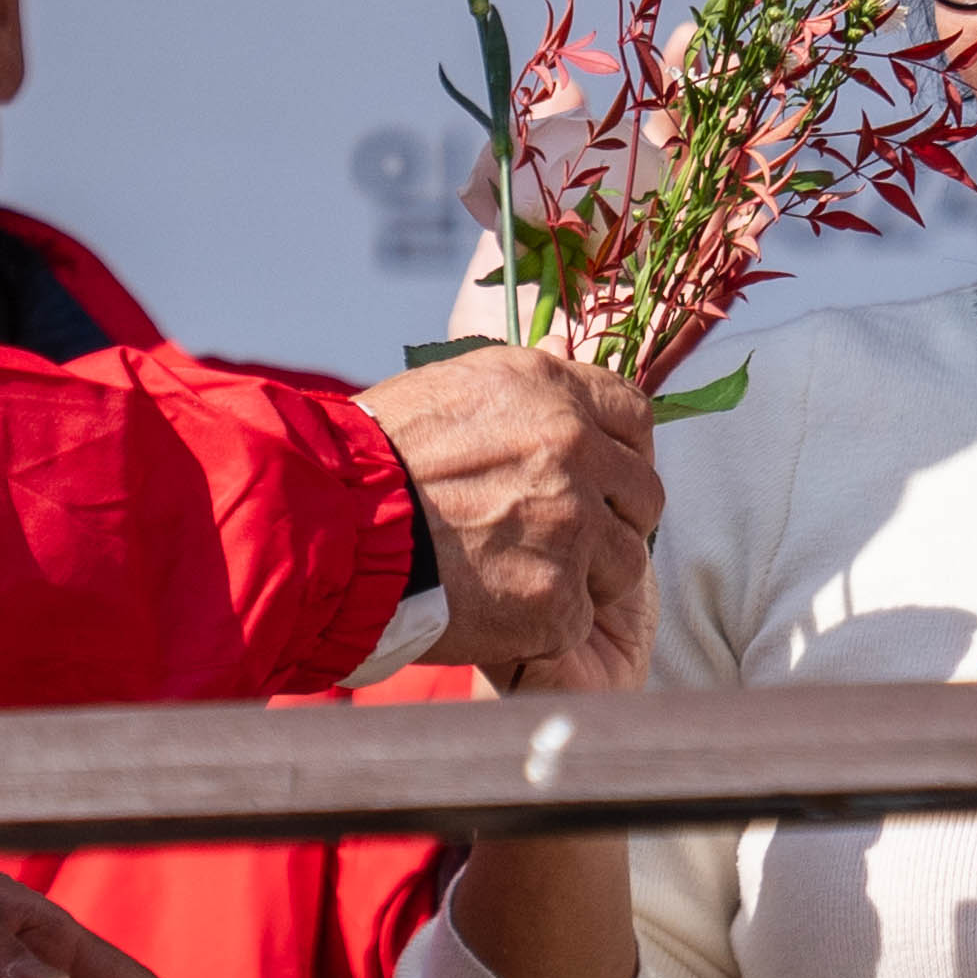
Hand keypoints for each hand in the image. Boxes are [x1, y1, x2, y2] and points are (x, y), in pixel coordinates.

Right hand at [360, 343, 658, 667]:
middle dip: (615, 517)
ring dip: (587, 574)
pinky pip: (579, 617)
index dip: (623, 449)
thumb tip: (566, 354)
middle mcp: (577, 453)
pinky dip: (546, 623)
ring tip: (524, 578)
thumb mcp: (456, 385)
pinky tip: (498, 610)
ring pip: (623, 562)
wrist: (333, 527)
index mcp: (555, 393)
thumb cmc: (377, 454)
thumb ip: (526, 384)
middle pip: (644, 495)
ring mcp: (571, 530)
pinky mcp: (555, 601)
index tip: (603, 473)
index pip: (636, 417)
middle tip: (566, 536)